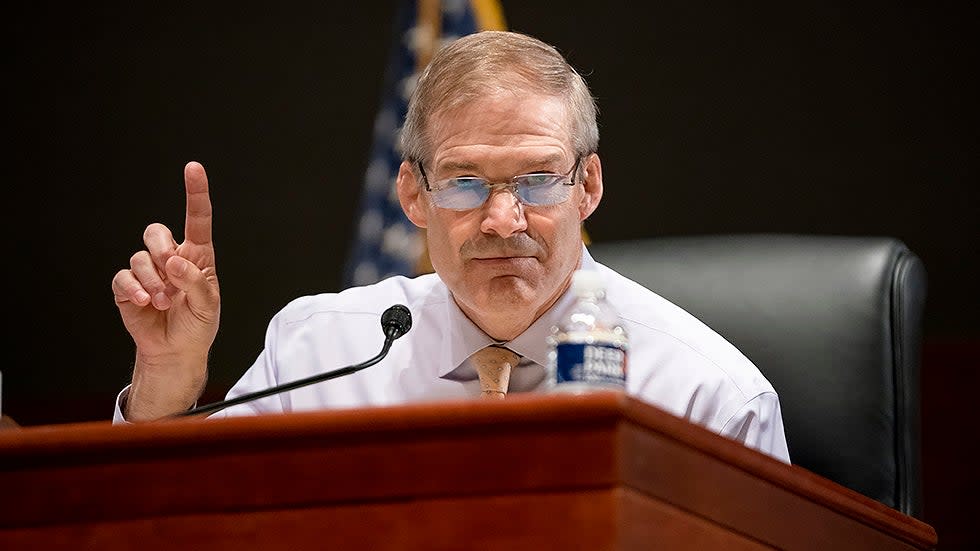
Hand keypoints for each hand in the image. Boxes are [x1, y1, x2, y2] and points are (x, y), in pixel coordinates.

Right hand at [111, 161, 220, 419]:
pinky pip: (124, 277)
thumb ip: (195, 282)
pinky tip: (147, 302)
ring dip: (153, 280)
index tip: (193, 168)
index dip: (195, 193)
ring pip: (140, 257)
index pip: (197, 219)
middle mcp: (170, 258)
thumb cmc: (197, 324)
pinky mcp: (128, 287)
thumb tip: (176, 261)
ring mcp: (148, 272)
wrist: (176, 350)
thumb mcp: (208, 306)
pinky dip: (135, 288)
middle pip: (156, 232)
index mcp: (197, 257)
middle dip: (161, 248)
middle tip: (172, 272)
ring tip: (164, 301)